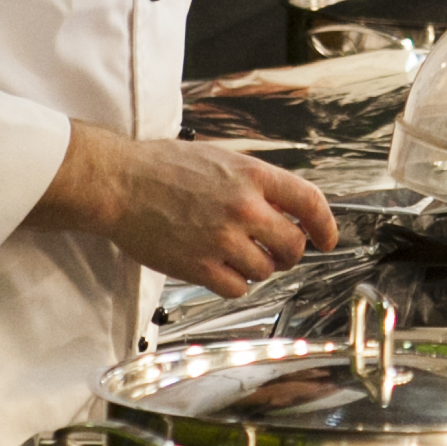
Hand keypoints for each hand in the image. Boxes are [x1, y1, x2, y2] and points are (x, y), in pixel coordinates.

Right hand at [33, 125, 335, 294]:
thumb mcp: (219, 158)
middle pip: (293, 245)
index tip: (326, 238)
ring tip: (236, 254)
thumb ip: (254, 181)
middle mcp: (244, 207)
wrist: (119, 183)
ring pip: (266, 269)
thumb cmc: (162, 166)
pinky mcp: (200, 266)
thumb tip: (284, 205)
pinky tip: (220, 268)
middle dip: (290, 253)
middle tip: (277, 251)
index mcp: (251, 175)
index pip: (309, 202)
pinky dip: (235, 283)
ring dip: (258, 267)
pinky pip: (238, 287)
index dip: (325, 225)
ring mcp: (222, 239)